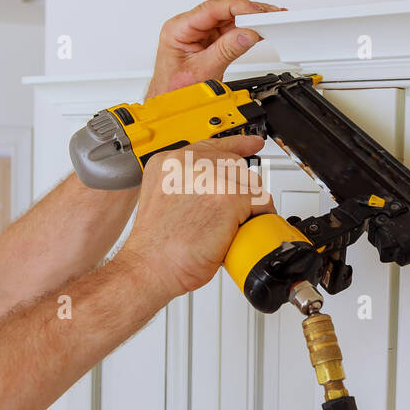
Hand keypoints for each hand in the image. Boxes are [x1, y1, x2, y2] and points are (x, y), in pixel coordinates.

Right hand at [120, 135, 274, 298]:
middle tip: (230, 215)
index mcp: (170, 162)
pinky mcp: (228, 196)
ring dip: (247, 207)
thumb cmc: (156, 245)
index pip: (212, 145)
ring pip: (250, 183)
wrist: (149, 266)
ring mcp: (209, 177)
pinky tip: (239, 230)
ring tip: (228, 227)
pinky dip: (256, 219)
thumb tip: (214, 188)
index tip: (253, 143)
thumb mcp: (164, 201)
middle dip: (240, 190)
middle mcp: (188, 162)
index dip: (237, 145)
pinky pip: (260, 202)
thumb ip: (186, 185)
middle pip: (235, 165)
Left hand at [146, 0, 285, 98]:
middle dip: (248, 12)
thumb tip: (247, 34)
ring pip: (229, 18)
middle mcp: (188, 27)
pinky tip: (260, 30)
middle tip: (270, 16)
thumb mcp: (203, 71)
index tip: (256, 13)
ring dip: (250, 20)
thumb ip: (226, 50)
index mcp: (178, 29)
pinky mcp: (209, 41)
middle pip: (223, 11)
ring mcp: (199, 33)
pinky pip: (231, 30)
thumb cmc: (174, 91)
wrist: (170, 107)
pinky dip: (247, 30)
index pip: (211, 9)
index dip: (237, 7)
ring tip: (270, 22)